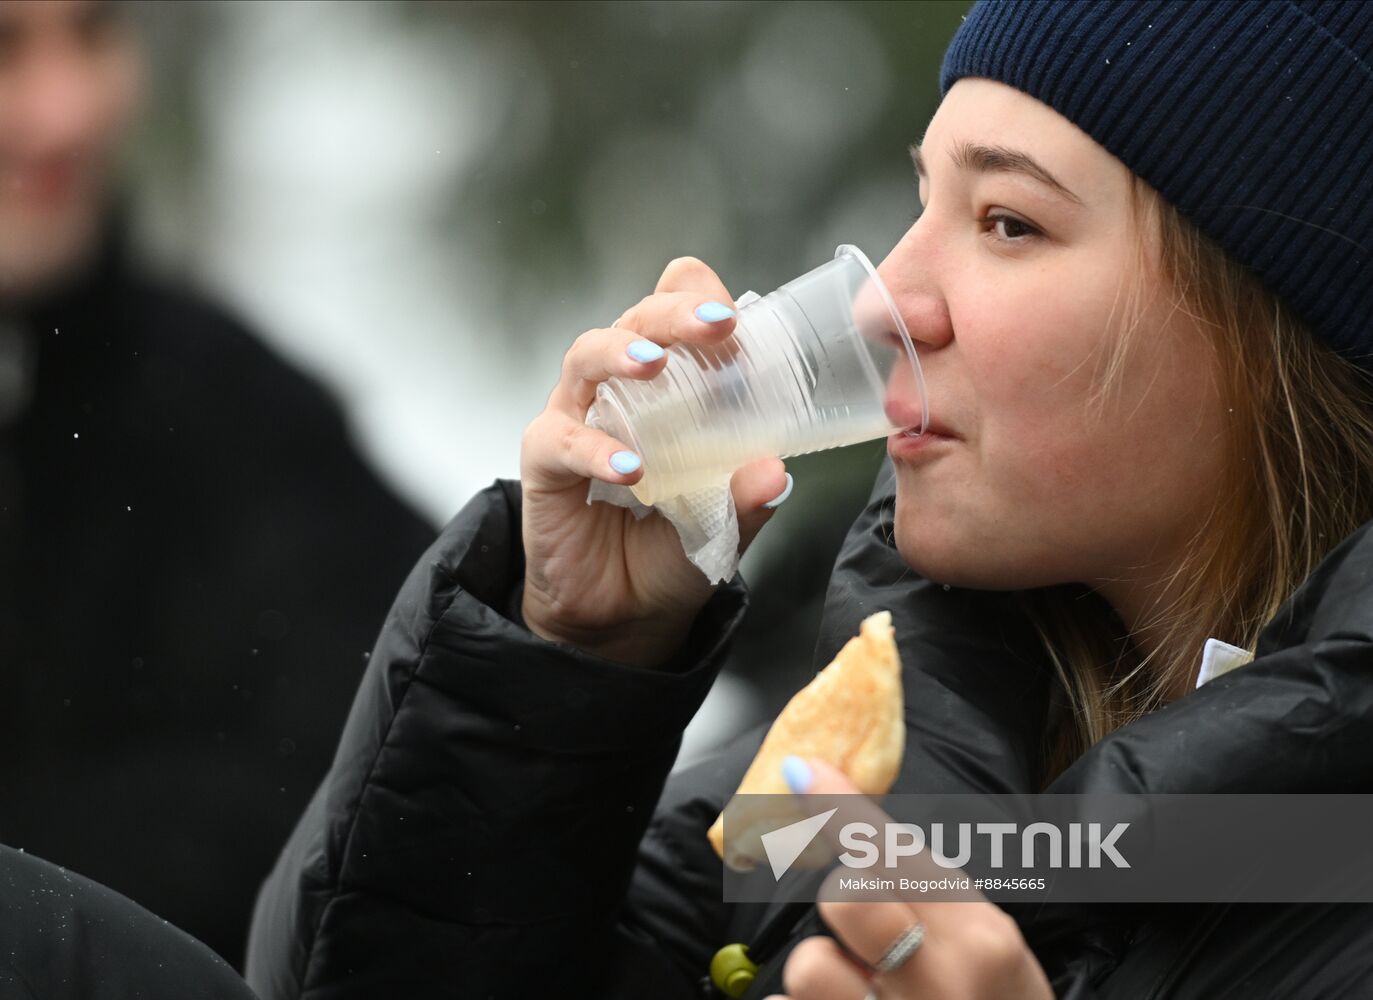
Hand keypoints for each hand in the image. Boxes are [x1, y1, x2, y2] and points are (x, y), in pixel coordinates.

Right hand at [519, 257, 789, 667]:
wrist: (623, 616)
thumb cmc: (673, 550)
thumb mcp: (725, 526)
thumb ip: (747, 497)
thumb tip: (775, 469)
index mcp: (669, 388)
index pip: (679, 322)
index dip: (703, 302)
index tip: (739, 313)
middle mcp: (619, 391)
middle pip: (635, 322)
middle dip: (674, 314)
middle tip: (716, 324)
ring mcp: (576, 420)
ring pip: (585, 358)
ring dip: (621, 352)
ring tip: (654, 365)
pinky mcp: (543, 464)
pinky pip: (559, 440)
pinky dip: (593, 449)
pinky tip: (628, 467)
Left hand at [768, 760, 1053, 999]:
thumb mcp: (994, 949)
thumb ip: (931, 894)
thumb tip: (857, 834)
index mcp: (980, 940)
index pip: (895, 854)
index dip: (841, 809)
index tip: (801, 771)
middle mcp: (939, 983)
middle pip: (845, 900)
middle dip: (840, 902)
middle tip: (863, 928)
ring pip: (810, 966)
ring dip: (824, 973)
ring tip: (860, 989)